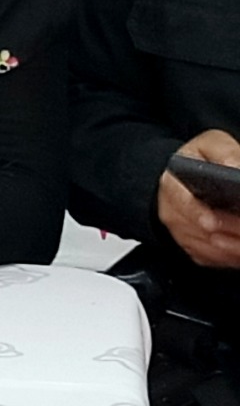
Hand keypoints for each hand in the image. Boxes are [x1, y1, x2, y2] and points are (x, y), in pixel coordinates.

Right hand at [158, 130, 239, 269]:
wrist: (177, 181)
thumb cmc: (194, 163)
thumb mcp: (208, 145)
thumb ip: (224, 152)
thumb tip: (236, 168)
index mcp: (171, 186)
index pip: (189, 205)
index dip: (212, 215)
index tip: (230, 213)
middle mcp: (171, 213)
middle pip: (206, 232)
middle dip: (235, 230)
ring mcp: (180, 234)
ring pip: (212, 249)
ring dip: (235, 246)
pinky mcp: (192, 250)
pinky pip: (214, 260)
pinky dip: (232, 256)